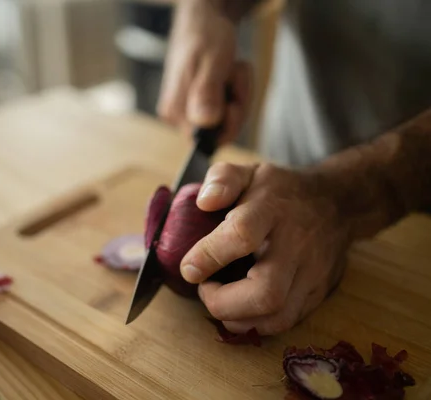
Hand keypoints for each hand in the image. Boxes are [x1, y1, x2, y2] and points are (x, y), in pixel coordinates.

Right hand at [157, 0, 252, 143]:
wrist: (202, 23)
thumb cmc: (204, 37)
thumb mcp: (211, 62)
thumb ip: (207, 92)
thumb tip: (205, 122)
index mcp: (175, 110)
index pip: (209, 140)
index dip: (229, 122)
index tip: (233, 99)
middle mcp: (177, 116)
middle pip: (220, 132)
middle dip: (237, 104)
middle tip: (232, 75)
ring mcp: (188, 113)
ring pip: (227, 121)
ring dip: (238, 95)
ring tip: (230, 70)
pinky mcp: (198, 107)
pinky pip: (226, 112)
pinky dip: (235, 93)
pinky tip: (229, 75)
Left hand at [180, 162, 351, 334]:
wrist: (337, 203)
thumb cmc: (282, 190)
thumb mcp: (250, 171)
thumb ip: (222, 179)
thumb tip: (203, 202)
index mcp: (273, 210)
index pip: (242, 235)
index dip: (209, 255)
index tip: (189, 268)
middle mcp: (297, 245)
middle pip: (266, 292)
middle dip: (223, 302)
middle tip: (205, 288)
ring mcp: (312, 273)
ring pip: (277, 317)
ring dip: (237, 319)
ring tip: (220, 299)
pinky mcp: (318, 293)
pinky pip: (287, 322)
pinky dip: (256, 323)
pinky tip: (239, 309)